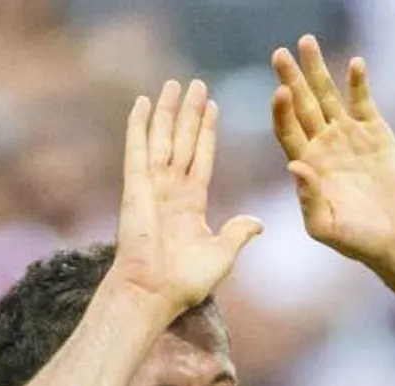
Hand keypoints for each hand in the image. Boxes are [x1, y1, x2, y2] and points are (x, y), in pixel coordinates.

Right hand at [109, 80, 263, 314]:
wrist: (155, 292)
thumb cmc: (185, 282)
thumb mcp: (222, 254)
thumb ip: (238, 233)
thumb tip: (259, 223)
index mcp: (191, 204)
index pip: (201, 157)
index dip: (207, 132)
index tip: (213, 107)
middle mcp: (170, 190)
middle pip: (183, 141)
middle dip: (190, 113)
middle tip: (196, 84)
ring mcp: (151, 186)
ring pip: (163, 138)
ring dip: (168, 111)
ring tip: (175, 84)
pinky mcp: (135, 187)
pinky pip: (137, 149)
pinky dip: (139, 125)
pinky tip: (143, 102)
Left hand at [271, 35, 394, 266]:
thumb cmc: (358, 240)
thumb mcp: (326, 227)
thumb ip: (308, 199)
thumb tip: (294, 166)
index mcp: (306, 164)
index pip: (286, 129)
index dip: (281, 110)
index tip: (280, 92)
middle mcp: (323, 144)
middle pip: (301, 104)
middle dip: (291, 78)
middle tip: (279, 54)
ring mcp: (349, 136)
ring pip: (328, 96)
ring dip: (318, 70)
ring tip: (307, 42)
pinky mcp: (376, 133)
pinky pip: (363, 102)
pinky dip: (358, 84)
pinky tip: (355, 64)